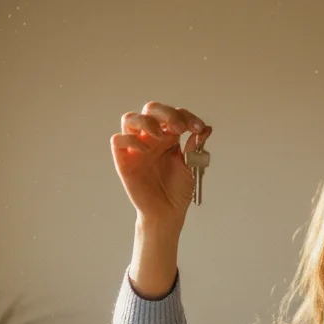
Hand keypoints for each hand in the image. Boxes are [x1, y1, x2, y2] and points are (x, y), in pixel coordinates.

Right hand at [111, 101, 211, 224]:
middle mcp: (150, 138)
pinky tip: (146, 150)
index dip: (187, 116)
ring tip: (161, 135)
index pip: (174, 114)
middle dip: (166, 113)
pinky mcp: (123, 161)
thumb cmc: (177, 191)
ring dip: (146, 121)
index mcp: (167, 136)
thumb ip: (195, 146)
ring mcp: (135, 148)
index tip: (199, 128)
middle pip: (150, 109)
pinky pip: (118, 140)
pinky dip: (130, 140)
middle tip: (179, 128)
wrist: (166, 213)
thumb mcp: (190, 166)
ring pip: (129, 119)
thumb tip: (206, 128)